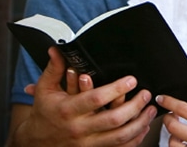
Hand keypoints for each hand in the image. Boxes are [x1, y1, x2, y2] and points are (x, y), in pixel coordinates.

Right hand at [10, 47, 157, 145]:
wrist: (36, 141)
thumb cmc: (44, 112)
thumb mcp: (45, 88)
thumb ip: (54, 69)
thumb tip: (57, 49)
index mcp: (68, 110)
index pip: (96, 99)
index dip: (116, 89)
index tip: (131, 80)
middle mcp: (79, 128)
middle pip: (113, 120)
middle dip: (134, 106)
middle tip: (145, 94)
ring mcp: (88, 143)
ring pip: (120, 137)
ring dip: (139, 123)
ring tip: (150, 110)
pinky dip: (134, 139)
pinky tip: (142, 128)